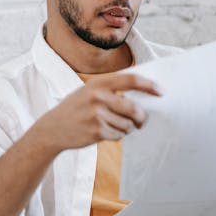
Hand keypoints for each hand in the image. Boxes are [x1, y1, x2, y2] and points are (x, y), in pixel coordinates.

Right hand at [40, 72, 161, 152]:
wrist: (52, 128)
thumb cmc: (77, 108)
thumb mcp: (90, 91)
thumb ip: (113, 89)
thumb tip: (144, 93)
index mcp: (99, 83)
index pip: (131, 80)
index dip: (150, 85)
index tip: (162, 92)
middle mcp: (98, 96)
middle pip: (134, 108)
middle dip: (142, 117)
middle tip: (141, 121)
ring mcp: (97, 114)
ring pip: (128, 124)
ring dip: (127, 128)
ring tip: (113, 125)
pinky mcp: (96, 131)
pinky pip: (120, 135)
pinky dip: (117, 136)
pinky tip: (105, 132)